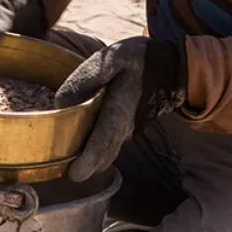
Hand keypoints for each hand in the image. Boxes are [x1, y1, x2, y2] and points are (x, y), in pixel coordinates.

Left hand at [54, 36, 186, 181]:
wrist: (170, 67)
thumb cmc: (138, 60)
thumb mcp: (114, 58)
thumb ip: (88, 77)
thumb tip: (61, 102)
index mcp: (121, 107)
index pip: (105, 139)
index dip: (90, 159)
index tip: (75, 173)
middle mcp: (126, 125)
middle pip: (105, 154)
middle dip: (87, 166)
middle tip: (68, 171)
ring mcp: (128, 129)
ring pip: (108, 152)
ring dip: (92, 160)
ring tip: (72, 160)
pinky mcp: (127, 128)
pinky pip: (111, 144)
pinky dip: (98, 151)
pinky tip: (83, 145)